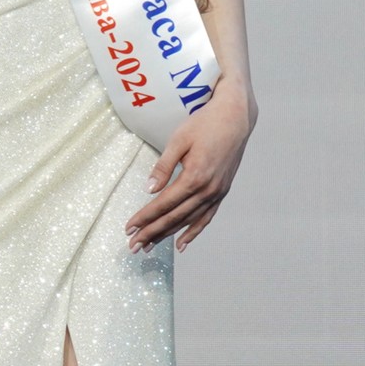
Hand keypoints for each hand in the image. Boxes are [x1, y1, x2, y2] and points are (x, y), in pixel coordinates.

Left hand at [125, 78, 256, 252]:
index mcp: (194, 177)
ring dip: (168, 235)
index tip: (129, 228)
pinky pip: (206, 217)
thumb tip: (149, 190)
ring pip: (189, 221)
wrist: (235, 119)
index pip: (163, 203)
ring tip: (150, 246)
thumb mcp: (178, 140)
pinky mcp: (222, 192)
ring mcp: (217, 193)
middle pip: (174, 217)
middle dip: (152, 232)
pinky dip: (193, 231)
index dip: (145, 217)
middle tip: (134, 246)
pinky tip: (182, 243)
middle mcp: (207, 190)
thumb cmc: (203, 125)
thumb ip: (163, 166)